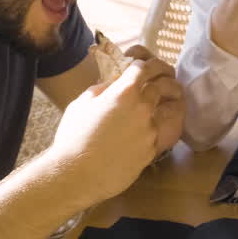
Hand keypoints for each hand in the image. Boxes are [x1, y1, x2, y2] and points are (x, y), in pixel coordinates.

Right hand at [45, 52, 184, 204]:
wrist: (76, 174)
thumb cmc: (73, 136)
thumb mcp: (82, 103)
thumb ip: (102, 89)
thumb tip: (114, 84)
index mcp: (124, 92)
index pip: (144, 67)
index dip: (144, 64)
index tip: (142, 66)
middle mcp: (143, 107)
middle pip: (162, 86)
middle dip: (161, 80)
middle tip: (159, 80)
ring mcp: (151, 129)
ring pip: (164, 110)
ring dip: (160, 105)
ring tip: (157, 104)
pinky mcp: (152, 149)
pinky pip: (157, 133)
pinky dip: (152, 128)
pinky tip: (143, 132)